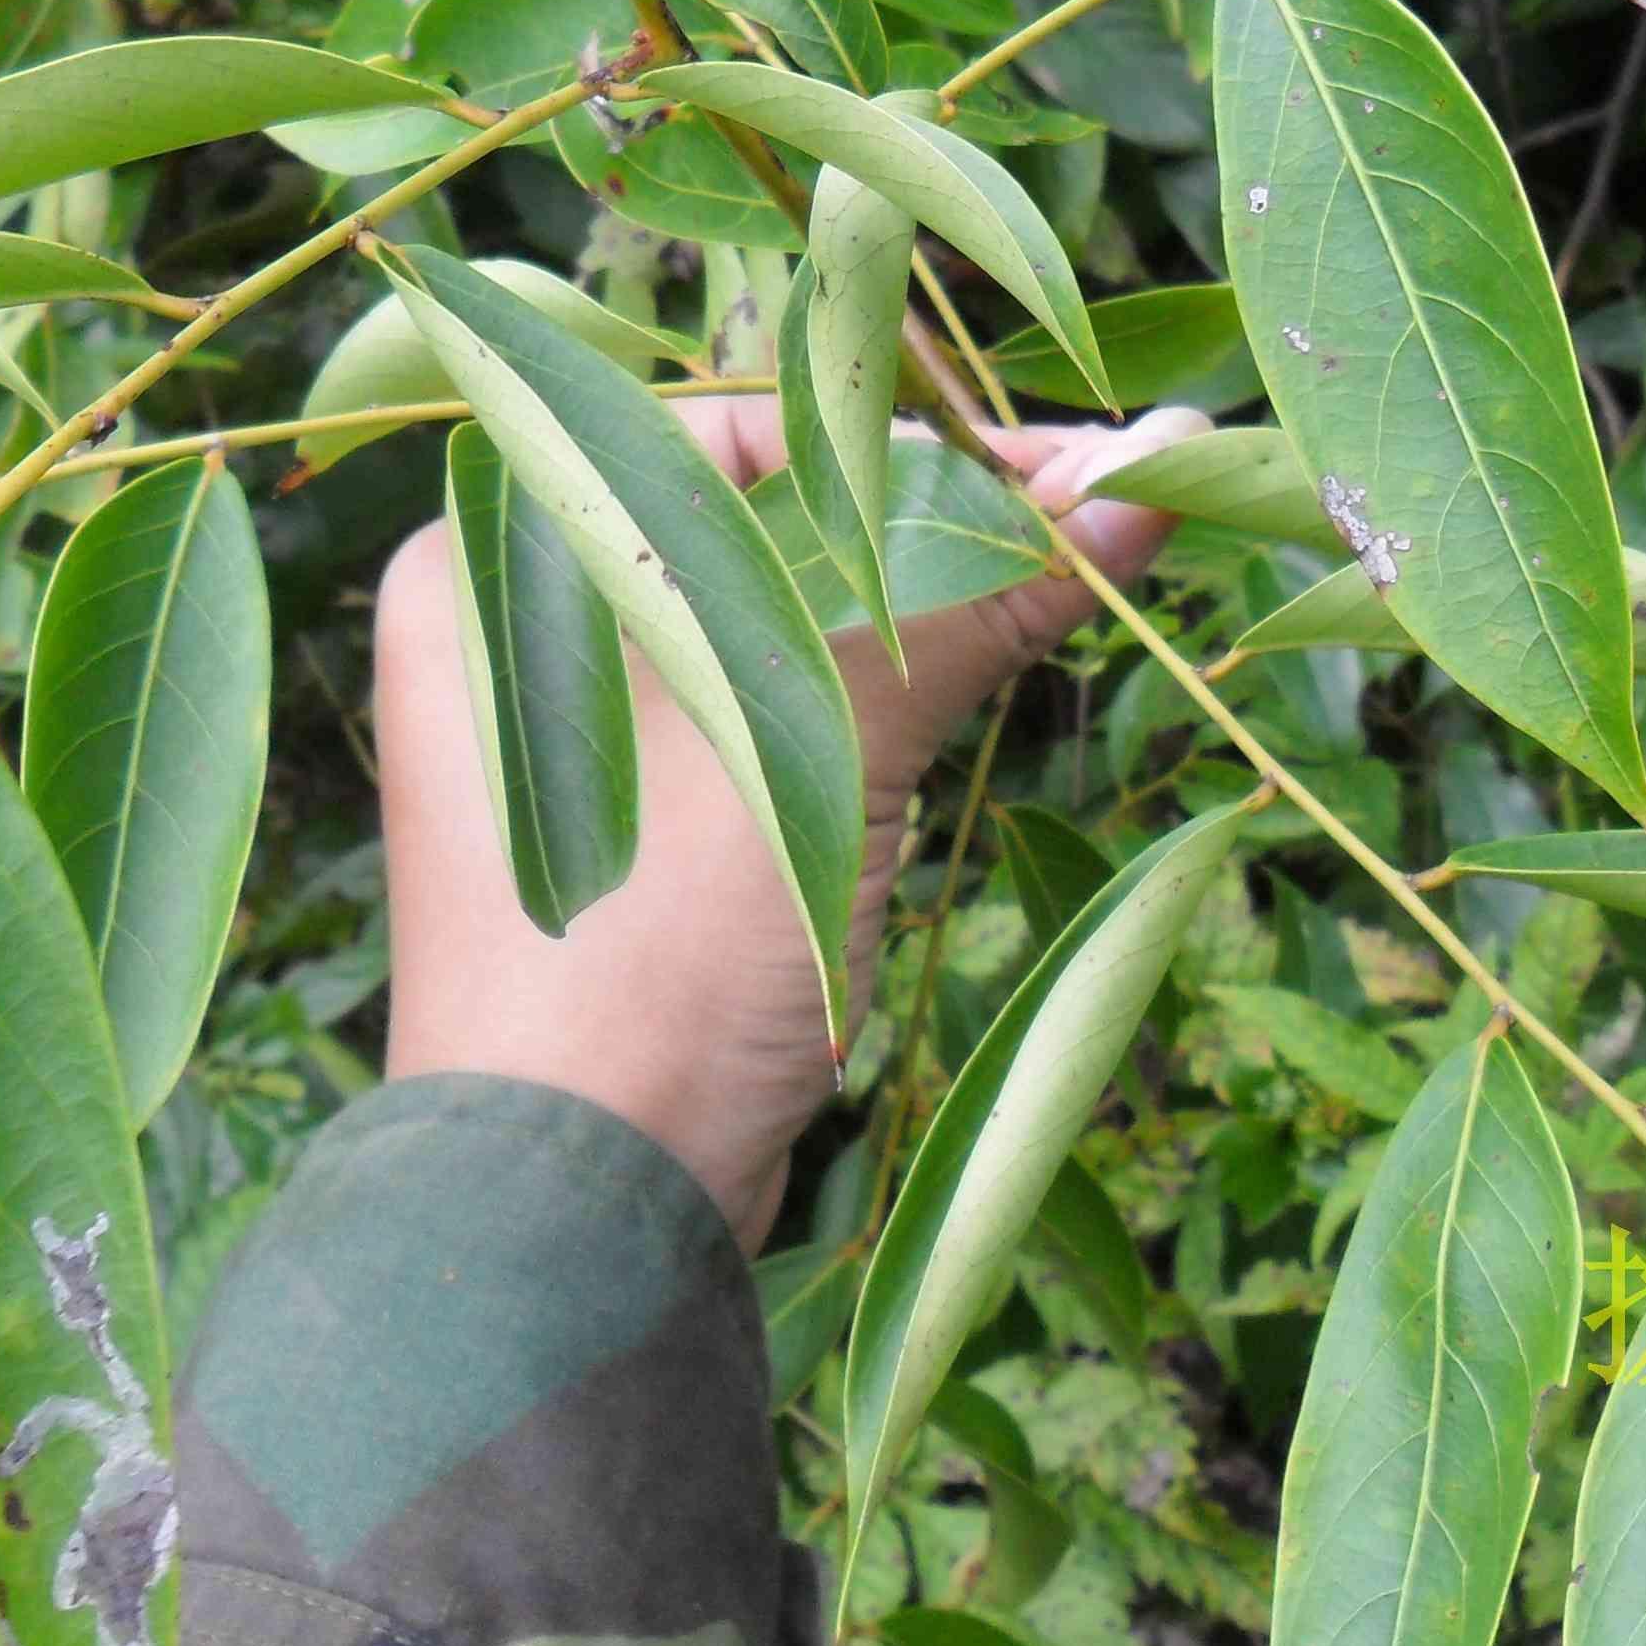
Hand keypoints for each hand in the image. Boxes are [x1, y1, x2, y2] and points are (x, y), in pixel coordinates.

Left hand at [371, 401, 1210, 1245]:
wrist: (572, 1219)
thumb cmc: (654, 954)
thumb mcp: (823, 748)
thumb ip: (979, 595)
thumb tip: (1154, 475)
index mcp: (492, 554)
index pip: (736, 426)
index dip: (921, 434)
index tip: (1081, 457)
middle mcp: (513, 617)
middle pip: (766, 509)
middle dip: (945, 506)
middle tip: (1113, 502)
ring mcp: (574, 724)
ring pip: (782, 605)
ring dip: (932, 589)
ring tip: (1092, 559)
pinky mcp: (639, 817)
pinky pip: (773, 698)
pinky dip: (885, 679)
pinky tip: (1007, 644)